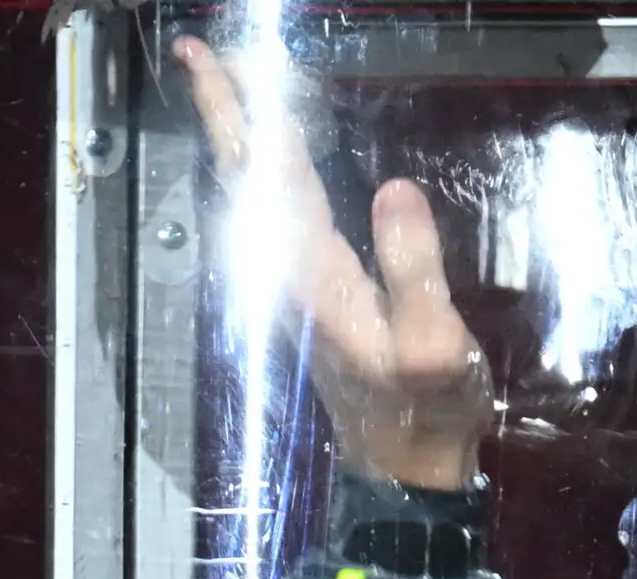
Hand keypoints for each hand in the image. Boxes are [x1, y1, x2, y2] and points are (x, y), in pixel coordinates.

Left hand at [174, 35, 494, 489]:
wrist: (407, 468)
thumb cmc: (425, 411)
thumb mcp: (433, 346)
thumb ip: (413, 270)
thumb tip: (395, 191)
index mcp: (310, 272)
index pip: (265, 175)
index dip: (240, 114)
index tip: (207, 59)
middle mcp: (289, 270)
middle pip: (246, 175)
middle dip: (226, 111)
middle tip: (203, 54)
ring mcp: (298, 281)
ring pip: (258, 193)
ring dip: (245, 137)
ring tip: (237, 87)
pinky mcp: (314, 291)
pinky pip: (281, 211)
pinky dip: (272, 170)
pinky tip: (280, 156)